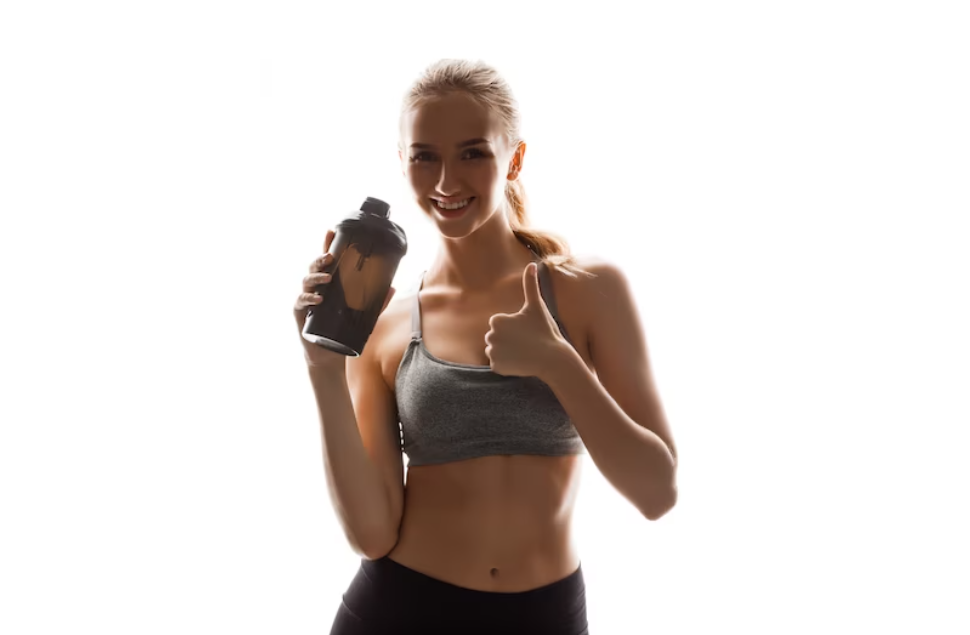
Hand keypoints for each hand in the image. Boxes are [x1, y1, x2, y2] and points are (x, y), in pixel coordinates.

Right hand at [294, 229, 394, 369]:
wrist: (329, 353)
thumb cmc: (344, 329)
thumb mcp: (364, 315)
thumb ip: (377, 302)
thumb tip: (392, 288)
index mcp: (330, 283)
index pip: (327, 261)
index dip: (327, 245)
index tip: (331, 231)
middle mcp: (316, 287)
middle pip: (315, 267)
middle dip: (321, 259)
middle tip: (330, 257)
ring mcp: (306, 298)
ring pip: (307, 281)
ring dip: (316, 277)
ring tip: (328, 279)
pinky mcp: (300, 313)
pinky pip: (301, 302)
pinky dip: (309, 298)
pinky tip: (318, 299)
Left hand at [485, 262, 568, 377]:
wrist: (552, 359)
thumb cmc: (545, 329)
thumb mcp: (537, 306)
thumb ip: (530, 284)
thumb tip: (532, 263)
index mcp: (496, 320)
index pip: (499, 323)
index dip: (513, 327)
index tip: (526, 330)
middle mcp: (490, 336)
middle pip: (496, 336)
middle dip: (509, 339)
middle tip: (526, 342)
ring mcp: (492, 353)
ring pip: (495, 349)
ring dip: (506, 351)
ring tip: (523, 351)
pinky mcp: (495, 367)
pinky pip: (497, 363)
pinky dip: (506, 364)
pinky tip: (519, 362)